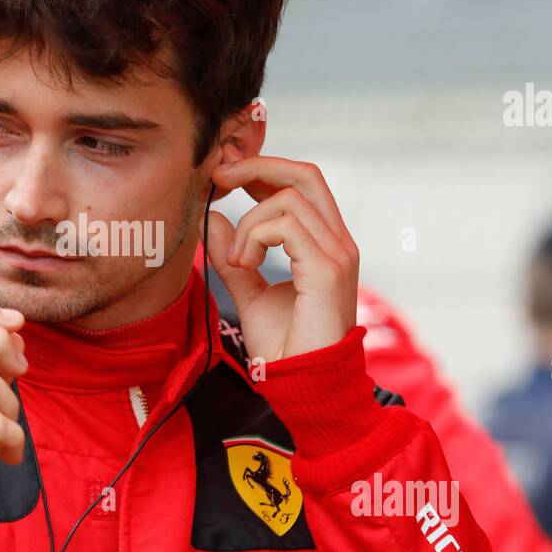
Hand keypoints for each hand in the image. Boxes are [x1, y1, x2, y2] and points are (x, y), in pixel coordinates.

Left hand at [205, 156, 358, 362]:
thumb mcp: (249, 292)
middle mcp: (338, 242)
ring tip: (237, 260)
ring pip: (288, 199)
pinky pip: (285, 226)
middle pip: (305, 174)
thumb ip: (233, 257)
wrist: (303, 385)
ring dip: (248, 223)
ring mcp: (337, 254)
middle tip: (219, 178)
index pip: (302, 183)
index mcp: (325, 242)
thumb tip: (213, 220)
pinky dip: (254, 236)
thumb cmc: (285, 345)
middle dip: (257, 166)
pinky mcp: (327, 270)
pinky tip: (244, 264)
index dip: (263, 168)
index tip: (224, 175)